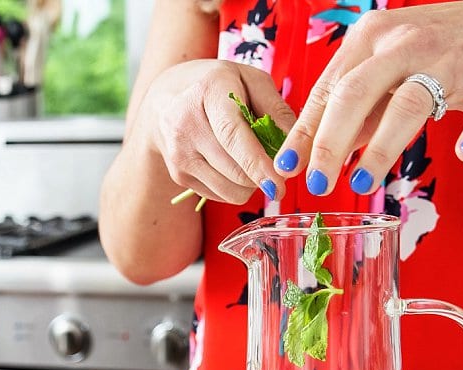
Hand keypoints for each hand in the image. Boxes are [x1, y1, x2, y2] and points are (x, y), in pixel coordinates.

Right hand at [138, 59, 295, 204]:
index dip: (257, 163)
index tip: (278, 182)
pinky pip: (221, 196)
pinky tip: (231, 164)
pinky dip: (236, 187)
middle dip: (264, 175)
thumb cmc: (218, 86)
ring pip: (230, 190)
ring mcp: (179, 153)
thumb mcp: (250, 80)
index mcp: (209, 91)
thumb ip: (277, 108)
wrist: (166, 97)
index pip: (232, 135)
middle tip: (276, 164)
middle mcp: (187, 123)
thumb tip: (297, 147)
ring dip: (252, 183)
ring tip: (251, 159)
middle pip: (235, 170)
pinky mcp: (179, 175)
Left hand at [274, 1, 462, 195]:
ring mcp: (450, 59)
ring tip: (361, 183)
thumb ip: (354, 110)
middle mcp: (405, 44)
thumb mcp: (386, 69)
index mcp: (370, 38)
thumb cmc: (434, 53)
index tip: (287, 168)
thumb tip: (313, 154)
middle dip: (331, 141)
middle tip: (317, 184)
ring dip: (382, 146)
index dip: (305, 131)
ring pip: (409, 103)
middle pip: (357, 93)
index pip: (329, 90)